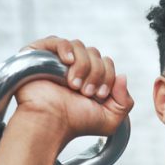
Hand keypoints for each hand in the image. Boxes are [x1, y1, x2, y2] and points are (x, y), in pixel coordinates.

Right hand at [15, 36, 133, 144]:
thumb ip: (125, 101)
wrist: (51, 124)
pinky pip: (57, 40)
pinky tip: (68, 62)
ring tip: (74, 85)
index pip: (106, 62)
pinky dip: (66, 49)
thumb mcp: (110, 120)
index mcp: (88, 79)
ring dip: (82, 66)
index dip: (108, 77)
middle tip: (86, 92)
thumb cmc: (74, 124)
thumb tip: (123, 76)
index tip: (98, 95)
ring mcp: (55, 61)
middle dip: (96, 73)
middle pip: (95, 53)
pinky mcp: (39, 56)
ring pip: (79, 46)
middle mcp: (72, 68)